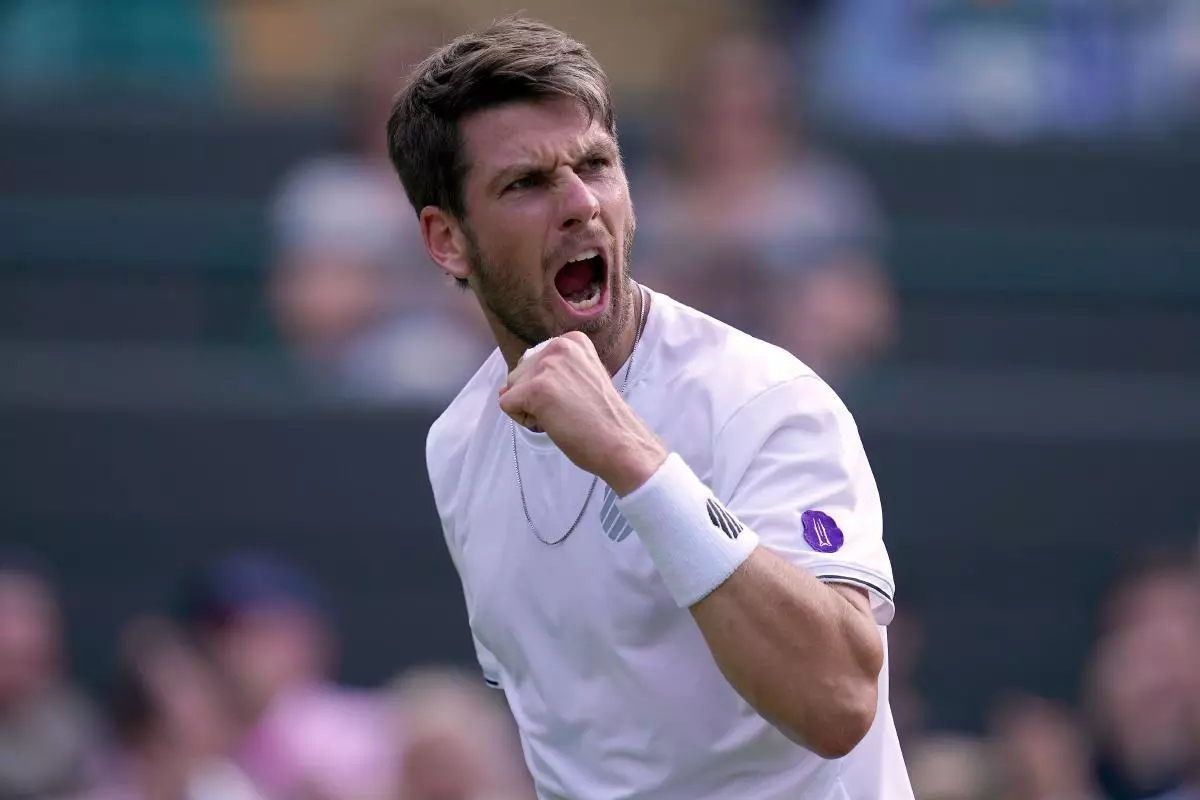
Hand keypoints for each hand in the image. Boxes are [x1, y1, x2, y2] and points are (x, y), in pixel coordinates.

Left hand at [499, 331, 666, 494]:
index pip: (534, 362)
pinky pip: (506, 405)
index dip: (546, 387)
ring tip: (560, 415)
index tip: (573, 398)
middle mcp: (559, 345)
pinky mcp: (536, 388)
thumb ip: (549, 375)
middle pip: (519, 373)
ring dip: (529, 408)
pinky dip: (524, 420)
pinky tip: (551, 422)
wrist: (620, 441)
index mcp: (572, 340)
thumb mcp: (580, 379)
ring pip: (510, 389)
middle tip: (567, 409)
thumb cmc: (603, 418)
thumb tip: (503, 389)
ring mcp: (547, 365)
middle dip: (534, 397)